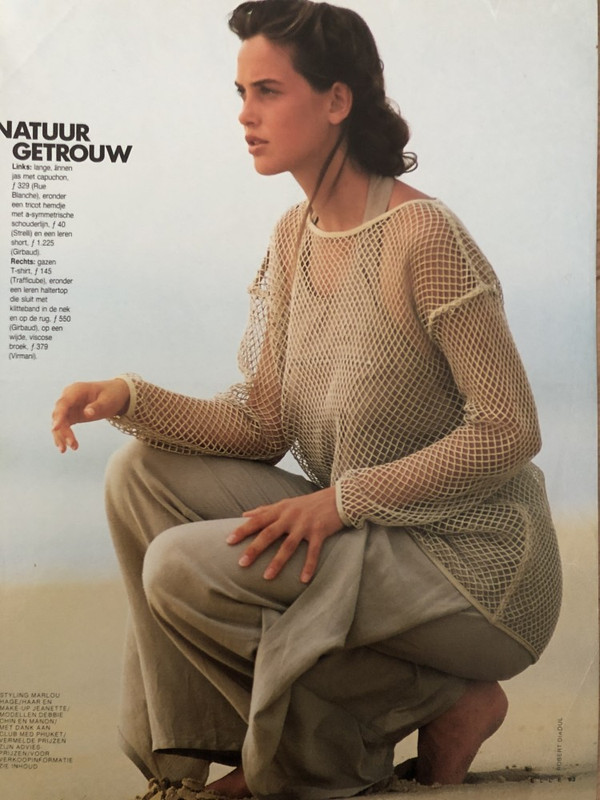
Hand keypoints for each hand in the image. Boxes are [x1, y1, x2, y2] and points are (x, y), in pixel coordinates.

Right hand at [51, 378, 129, 452]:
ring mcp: (68, 406)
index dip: (58, 416)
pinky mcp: (71, 415)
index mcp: (76, 390)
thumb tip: (87, 413)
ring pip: (59, 422)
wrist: (116, 394)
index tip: (55, 428)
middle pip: (59, 414)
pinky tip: (64, 447)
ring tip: (65, 450)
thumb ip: (97, 406)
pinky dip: (63, 436)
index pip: (63, 403)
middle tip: (71, 445)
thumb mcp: (108, 400)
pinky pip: (63, 426)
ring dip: (61, 436)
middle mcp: (68, 397)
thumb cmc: (112, 394)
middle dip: (62, 430)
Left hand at [226, 487, 343, 582]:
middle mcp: (290, 516)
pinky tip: (303, 580)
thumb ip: (264, 509)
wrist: (338, 498)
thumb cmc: (308, 503)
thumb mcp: (285, 503)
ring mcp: (305, 525)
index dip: (243, 530)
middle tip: (241, 563)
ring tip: (266, 577)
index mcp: (280, 510)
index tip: (228, 541)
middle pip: (269, 533)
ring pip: (289, 545)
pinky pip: (313, 551)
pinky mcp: (320, 532)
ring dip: (277, 562)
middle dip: (255, 548)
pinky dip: (309, 566)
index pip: (257, 520)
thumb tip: (244, 514)